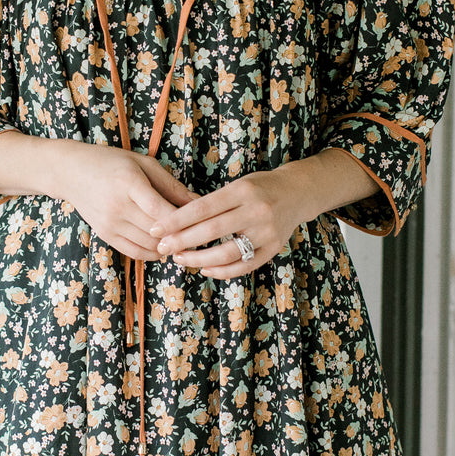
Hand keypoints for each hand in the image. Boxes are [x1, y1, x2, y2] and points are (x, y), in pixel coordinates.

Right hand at [56, 145, 196, 262]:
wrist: (70, 172)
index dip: (182, 221)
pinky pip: (134, 252)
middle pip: (157, 230)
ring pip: (148, 245)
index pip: (160, 210)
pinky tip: (164, 246)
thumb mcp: (143, 164)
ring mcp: (109, 223)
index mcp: (128, 182)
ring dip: (169, 246)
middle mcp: (117, 206)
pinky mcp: (105, 235)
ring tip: (184, 239)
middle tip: (199, 234)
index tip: (201, 222)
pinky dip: (153, 253)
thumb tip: (199, 202)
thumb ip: (171, 185)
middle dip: (181, 235)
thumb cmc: (112, 162)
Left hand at [150, 165, 315, 278]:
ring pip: (226, 252)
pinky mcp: (273, 249)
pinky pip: (243, 265)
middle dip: (182, 241)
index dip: (176, 220)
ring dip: (198, 259)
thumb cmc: (259, 188)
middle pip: (211, 230)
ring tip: (180, 259)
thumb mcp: (237, 185)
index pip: (202, 208)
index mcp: (242, 191)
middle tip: (162, 248)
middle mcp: (256, 211)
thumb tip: (175, 223)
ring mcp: (266, 232)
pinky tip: (205, 269)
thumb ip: (212, 203)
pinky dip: (222, 271)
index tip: (156, 229)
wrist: (298, 193)